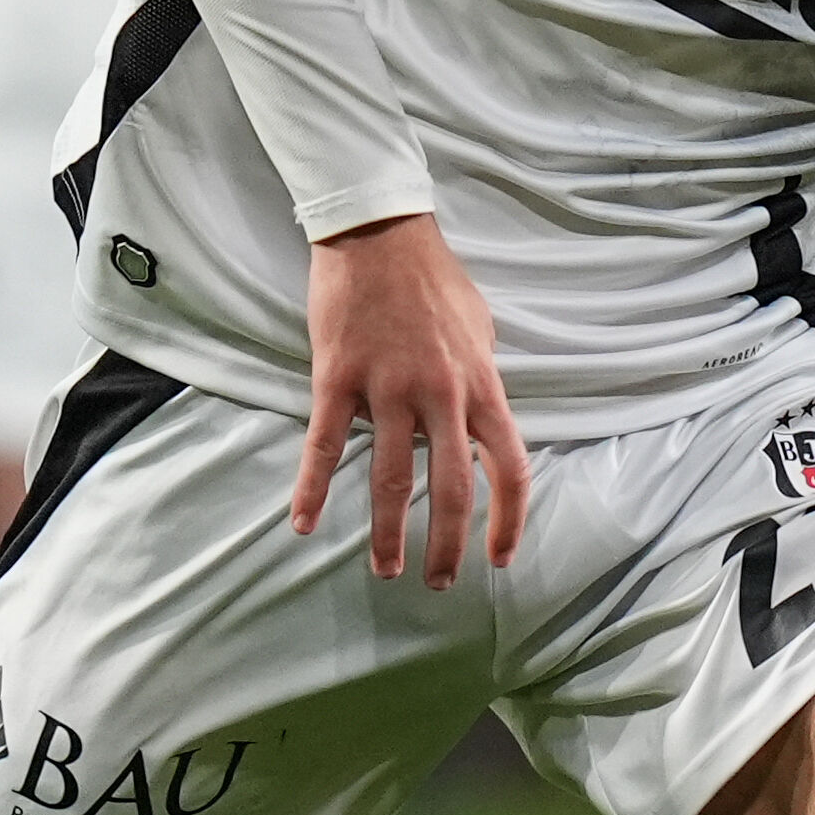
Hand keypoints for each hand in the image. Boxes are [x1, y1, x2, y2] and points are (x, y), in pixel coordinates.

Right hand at [297, 214, 531, 584]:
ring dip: (389, 532)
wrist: (379, 232)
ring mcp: (389, 388)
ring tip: (386, 569)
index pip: (510, 467)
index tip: (500, 558)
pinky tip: (304, 523)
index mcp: (482, 385)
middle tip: (441, 582)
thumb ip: (482, 383)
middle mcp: (442, 394)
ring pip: (391, 478)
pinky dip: (313, 489)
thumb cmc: (434, 281)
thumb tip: (482, 423)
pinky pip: (325, 445)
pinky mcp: (339, 378)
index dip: (509, 520)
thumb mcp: (481, 331)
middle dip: (450, 545)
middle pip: (453, 488)